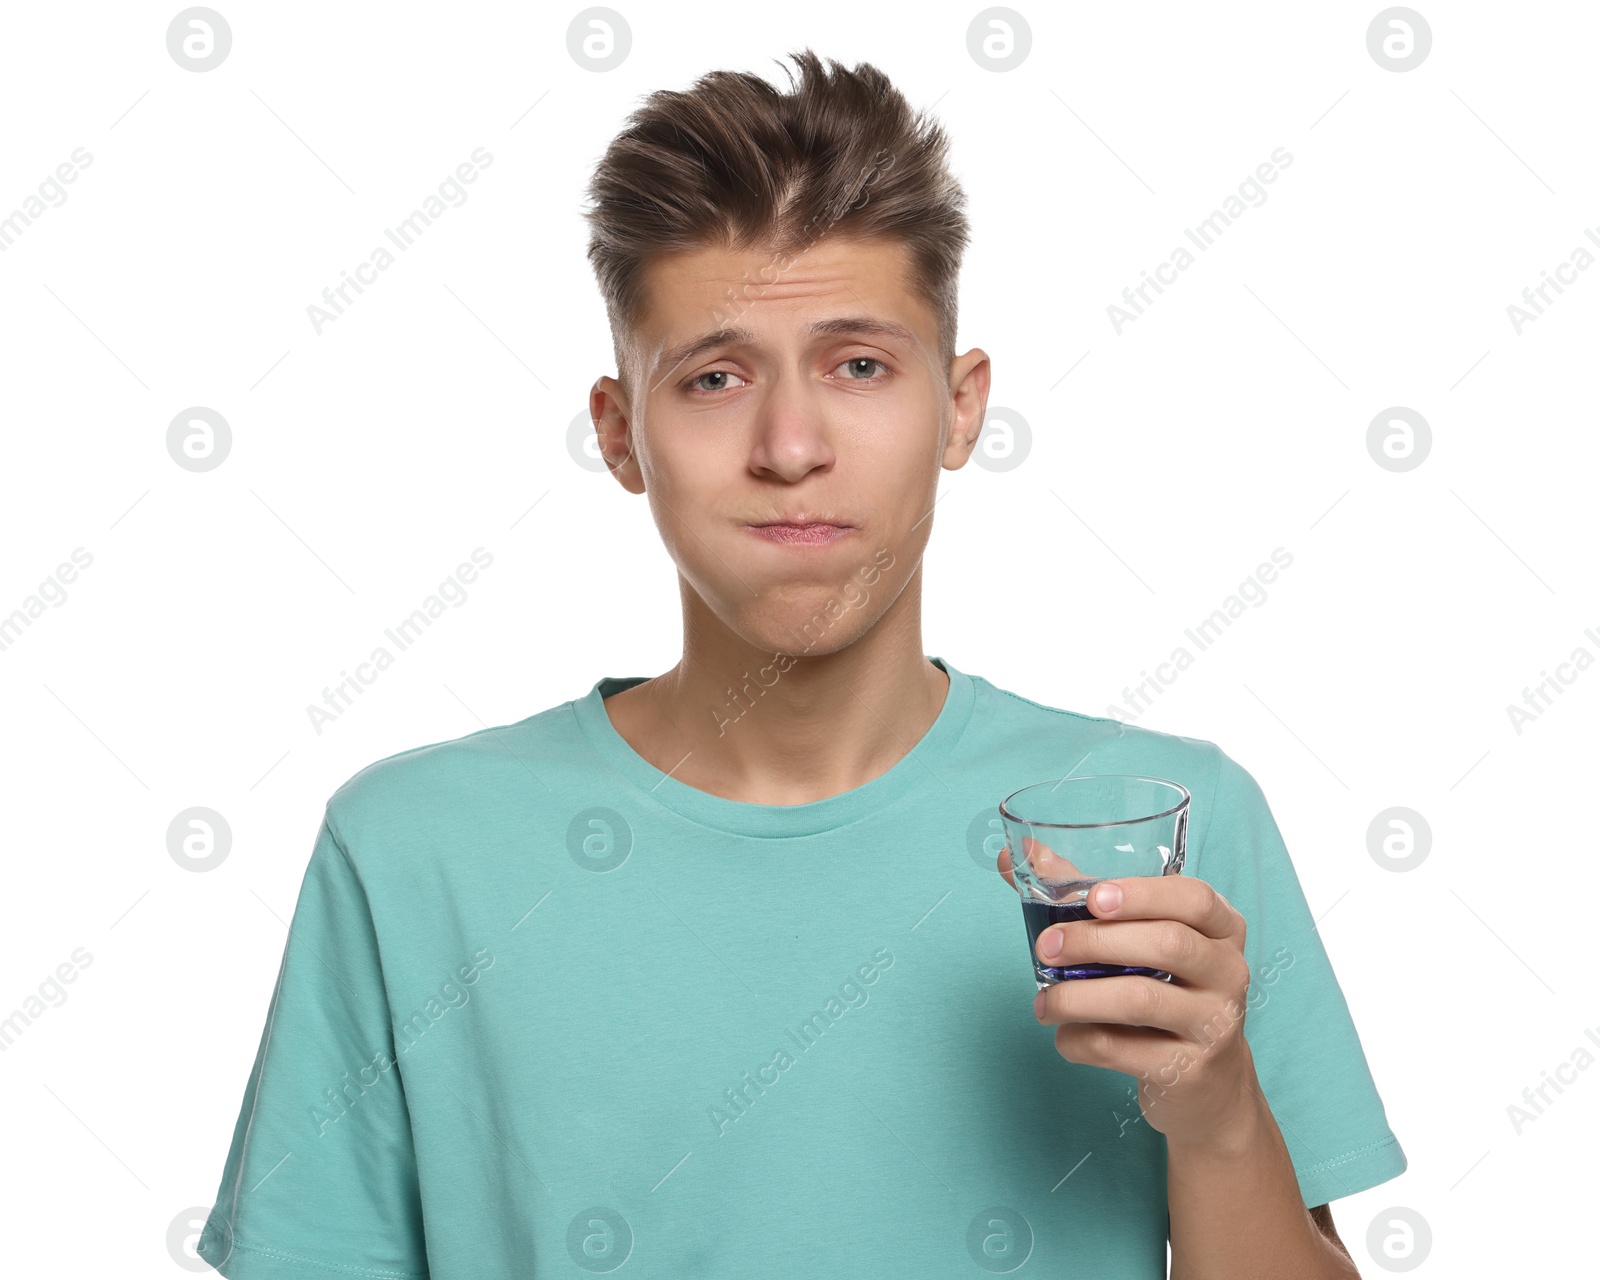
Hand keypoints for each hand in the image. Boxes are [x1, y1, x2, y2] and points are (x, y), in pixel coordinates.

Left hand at [998, 838, 1260, 1149]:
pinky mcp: (1189, 1070)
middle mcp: (1227, 972)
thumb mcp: (1144, 940)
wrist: (1209, 1082)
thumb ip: (1084, 895)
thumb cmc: (1166, 990)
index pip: (1194, 899)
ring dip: (1077, 996)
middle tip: (1045, 947)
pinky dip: (1080, 1040)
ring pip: (1140, 999)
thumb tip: (1015, 856)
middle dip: (1095, 942)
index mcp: (1221, 929)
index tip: (1093, 897)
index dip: (1143, 894)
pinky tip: (1064, 1034)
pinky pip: (1122, 1049)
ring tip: (1044, 1001)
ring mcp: (1214, 1024)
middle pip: (1166, 944)